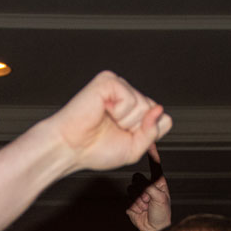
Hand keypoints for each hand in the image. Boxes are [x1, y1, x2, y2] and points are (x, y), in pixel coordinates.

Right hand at [39, 71, 171, 175]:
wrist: (69, 148)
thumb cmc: (94, 149)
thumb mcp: (134, 149)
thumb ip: (153, 132)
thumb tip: (159, 110)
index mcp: (133, 109)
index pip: (161, 118)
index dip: (145, 133)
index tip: (124, 137)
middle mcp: (127, 94)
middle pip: (154, 111)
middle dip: (135, 128)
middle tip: (112, 129)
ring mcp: (118, 86)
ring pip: (144, 105)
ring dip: (126, 121)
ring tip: (106, 121)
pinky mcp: (108, 81)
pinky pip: (130, 99)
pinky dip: (118, 112)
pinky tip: (103, 111)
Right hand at [125, 145, 171, 230]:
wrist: (154, 228)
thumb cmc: (163, 214)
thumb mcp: (161, 198)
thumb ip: (151, 188)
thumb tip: (142, 182)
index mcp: (158, 182)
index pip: (154, 165)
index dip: (152, 154)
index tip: (150, 143)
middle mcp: (148, 185)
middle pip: (137, 177)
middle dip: (142, 189)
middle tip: (148, 199)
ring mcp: (138, 192)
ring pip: (131, 188)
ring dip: (138, 199)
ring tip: (146, 206)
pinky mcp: (130, 200)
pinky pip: (128, 198)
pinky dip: (133, 204)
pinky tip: (140, 209)